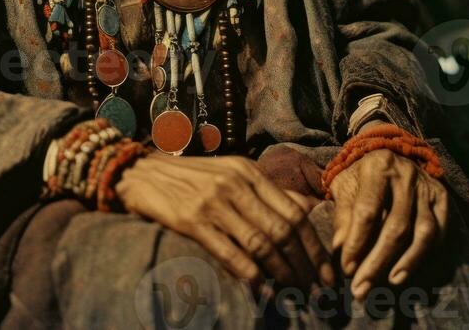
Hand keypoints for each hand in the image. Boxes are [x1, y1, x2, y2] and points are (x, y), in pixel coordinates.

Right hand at [115, 152, 334, 291]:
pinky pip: (230, 252)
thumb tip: (306, 211)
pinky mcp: (192, 220)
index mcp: (248, 172)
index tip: (327, 274)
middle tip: (316, 293)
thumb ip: (263, 191)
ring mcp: (214, 201)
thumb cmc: (190, 177)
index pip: (294, 211)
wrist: (140, 173)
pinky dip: (251, 275)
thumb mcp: (230, 173)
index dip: (315, 247)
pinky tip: (263, 290)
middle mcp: (235, 184)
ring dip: (283, 274)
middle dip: (305, 266)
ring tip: (295, 295)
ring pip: (262, 243)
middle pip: (283, 230)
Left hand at [331, 149, 448, 299]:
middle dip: (378, 261)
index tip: (347, 268)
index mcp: (377, 166)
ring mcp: (428, 188)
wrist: (390, 153)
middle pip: (396, 226)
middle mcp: (406, 175)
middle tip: (363, 287)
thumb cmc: (362, 175)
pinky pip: (441, 234)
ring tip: (391, 282)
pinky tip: (412, 272)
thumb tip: (339, 250)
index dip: (357, 242)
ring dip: (408, 263)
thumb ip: (342, 215)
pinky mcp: (443, 200)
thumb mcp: (345, 185)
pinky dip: (428, 256)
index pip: (367, 211)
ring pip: (423, 232)